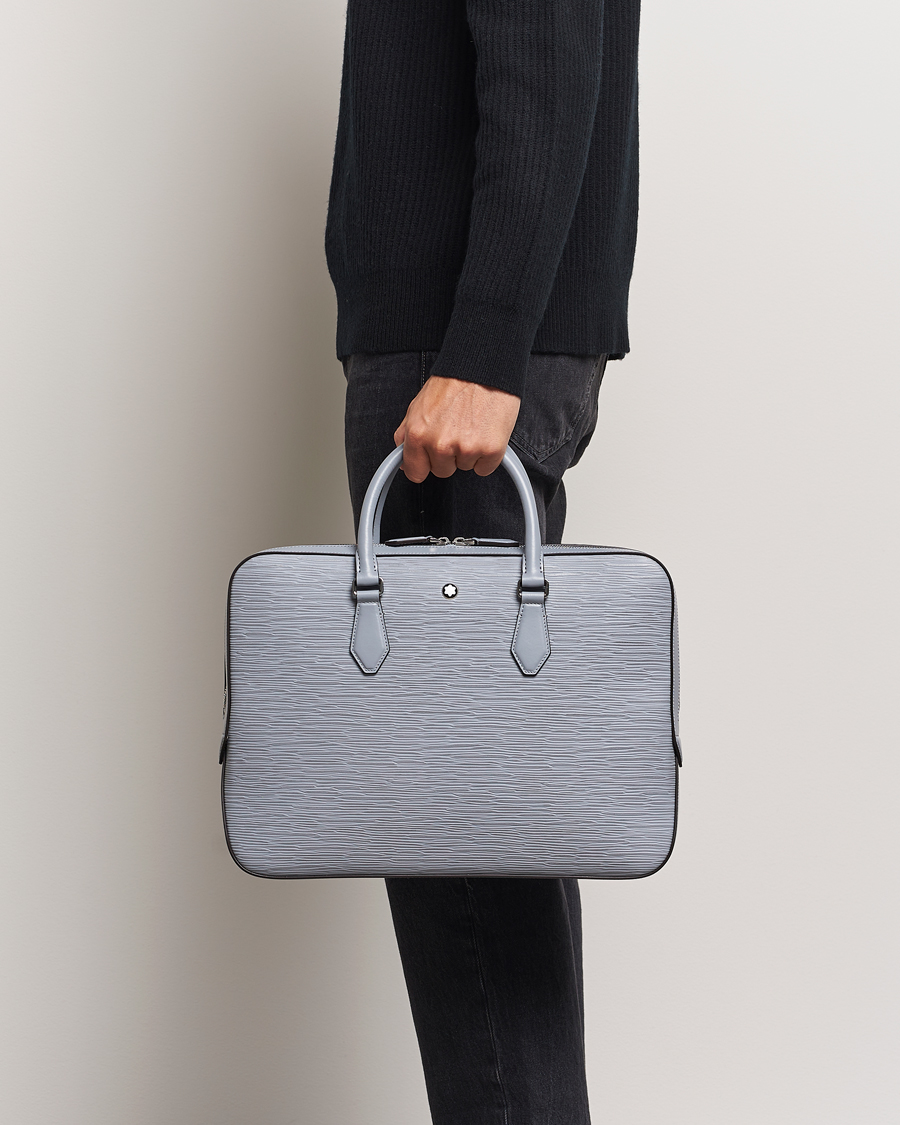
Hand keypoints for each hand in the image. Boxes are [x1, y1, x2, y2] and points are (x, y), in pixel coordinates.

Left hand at [393, 376, 520, 482]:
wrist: (483, 367)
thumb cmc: (454, 382)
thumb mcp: (419, 404)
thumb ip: (406, 433)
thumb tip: (401, 455)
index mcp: (418, 434)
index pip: (415, 472)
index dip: (423, 465)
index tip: (430, 460)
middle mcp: (440, 444)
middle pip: (442, 471)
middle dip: (448, 456)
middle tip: (457, 430)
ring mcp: (466, 449)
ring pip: (464, 468)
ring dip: (468, 452)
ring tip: (472, 425)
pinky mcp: (490, 450)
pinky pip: (485, 468)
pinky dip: (487, 455)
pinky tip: (485, 432)